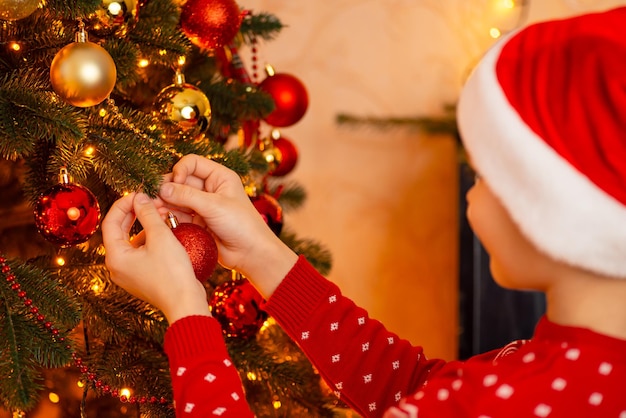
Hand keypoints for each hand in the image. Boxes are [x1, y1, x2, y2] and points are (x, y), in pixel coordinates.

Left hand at [101, 192, 210, 323]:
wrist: (185, 303)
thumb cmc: (172, 272)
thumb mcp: (160, 237)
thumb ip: (148, 214)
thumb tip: (140, 198)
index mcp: (115, 256)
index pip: (110, 221)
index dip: (124, 204)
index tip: (139, 193)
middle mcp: (116, 266)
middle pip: (118, 231)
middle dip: (133, 213)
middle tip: (148, 200)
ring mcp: (128, 273)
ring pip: (131, 241)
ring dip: (144, 225)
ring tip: (160, 213)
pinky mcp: (141, 277)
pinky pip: (140, 252)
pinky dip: (149, 239)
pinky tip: (165, 231)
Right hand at [158, 154, 297, 296]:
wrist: (250, 253)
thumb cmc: (241, 225)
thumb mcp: (214, 206)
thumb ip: (187, 196)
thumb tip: (162, 188)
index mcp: (219, 177)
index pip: (192, 163)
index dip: (180, 170)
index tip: (174, 182)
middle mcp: (210, 189)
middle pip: (181, 181)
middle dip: (167, 188)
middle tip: (153, 197)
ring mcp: (202, 205)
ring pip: (176, 198)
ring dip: (164, 202)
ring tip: (152, 208)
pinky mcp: (196, 221)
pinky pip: (177, 214)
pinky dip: (167, 215)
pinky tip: (158, 217)